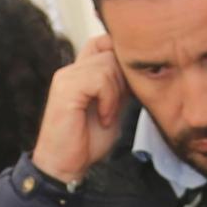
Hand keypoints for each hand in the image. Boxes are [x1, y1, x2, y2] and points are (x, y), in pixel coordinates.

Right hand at [31, 38, 128, 187]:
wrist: (65, 165)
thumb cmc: (87, 142)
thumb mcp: (113, 108)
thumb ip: (122, 87)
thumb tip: (140, 71)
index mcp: (81, 72)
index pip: (103, 41)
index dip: (120, 56)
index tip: (128, 87)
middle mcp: (71, 69)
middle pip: (110, 50)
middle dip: (123, 79)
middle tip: (117, 106)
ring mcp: (67, 77)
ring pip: (108, 64)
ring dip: (116, 93)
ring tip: (107, 115)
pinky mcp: (65, 88)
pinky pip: (100, 79)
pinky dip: (108, 99)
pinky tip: (103, 117)